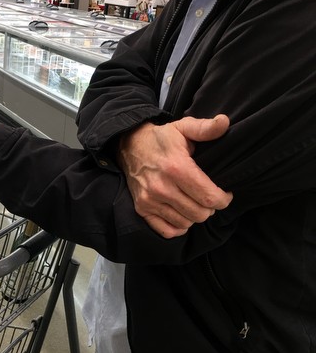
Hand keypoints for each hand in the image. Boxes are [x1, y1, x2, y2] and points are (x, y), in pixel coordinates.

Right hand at [118, 115, 233, 237]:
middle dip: (211, 207)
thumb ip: (205, 128)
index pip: (210, 197)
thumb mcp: (183, 128)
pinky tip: (181, 214)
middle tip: (208, 196)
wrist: (128, 146)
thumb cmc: (161, 138)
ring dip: (194, 216)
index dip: (224, 199)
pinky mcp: (141, 208)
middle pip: (200, 213)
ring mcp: (150, 200)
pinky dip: (178, 226)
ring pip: (186, 223)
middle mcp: (162, 188)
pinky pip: (167, 230)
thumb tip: (225, 122)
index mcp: (176, 168)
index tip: (225, 193)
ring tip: (194, 203)